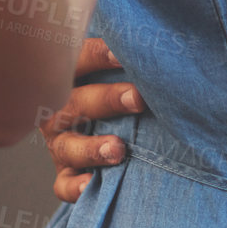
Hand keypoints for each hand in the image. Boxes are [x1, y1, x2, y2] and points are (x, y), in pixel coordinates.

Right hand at [41, 37, 146, 202]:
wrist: (99, 127)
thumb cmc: (114, 89)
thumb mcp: (115, 70)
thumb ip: (131, 57)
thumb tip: (166, 40)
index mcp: (69, 77)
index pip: (79, 60)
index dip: (100, 55)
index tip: (125, 53)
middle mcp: (60, 110)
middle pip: (77, 102)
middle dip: (108, 100)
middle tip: (138, 98)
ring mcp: (60, 144)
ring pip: (69, 146)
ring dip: (92, 148)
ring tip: (119, 149)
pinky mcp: (65, 174)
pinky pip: (64, 185)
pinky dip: (76, 187)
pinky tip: (92, 185)